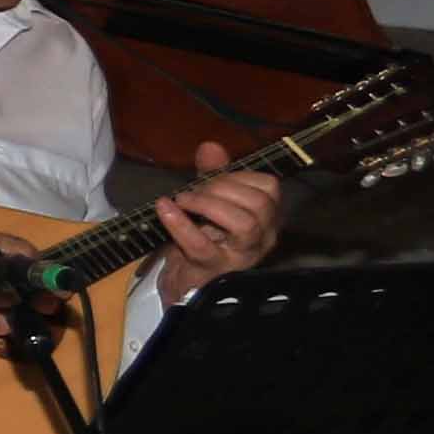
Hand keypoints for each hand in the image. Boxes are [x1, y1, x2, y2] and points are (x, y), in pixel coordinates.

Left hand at [152, 142, 283, 299]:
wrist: (185, 286)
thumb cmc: (202, 241)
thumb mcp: (207, 203)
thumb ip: (211, 175)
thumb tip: (210, 146)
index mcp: (265, 219)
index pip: (269, 187)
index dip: (238, 176)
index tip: (210, 179)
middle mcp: (262, 238)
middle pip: (259, 203)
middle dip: (222, 187)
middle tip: (192, 191)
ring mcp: (241, 257)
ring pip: (244, 223)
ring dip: (208, 203)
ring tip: (182, 199)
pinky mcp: (214, 271)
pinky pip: (202, 245)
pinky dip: (180, 224)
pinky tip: (164, 208)